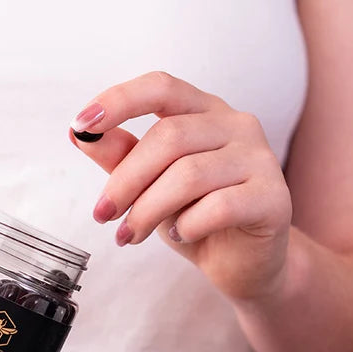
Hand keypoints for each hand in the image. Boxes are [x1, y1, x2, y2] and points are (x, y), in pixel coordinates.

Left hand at [70, 71, 292, 301]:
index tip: (80, 125)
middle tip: (103, 215)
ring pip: (190, 174)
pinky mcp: (274, 197)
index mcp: (204, 112)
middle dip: (125, 180)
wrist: (243, 264)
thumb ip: (122, 158)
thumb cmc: (196, 217)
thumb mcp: (150, 186)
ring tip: (130, 235)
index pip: (162, 87)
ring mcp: (260, 158)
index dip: (119, 101)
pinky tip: (182, 236)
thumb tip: (79, 134)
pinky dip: (189, 226)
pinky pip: (219, 207)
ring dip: (148, 210)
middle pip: (169, 137)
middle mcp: (236, 125)